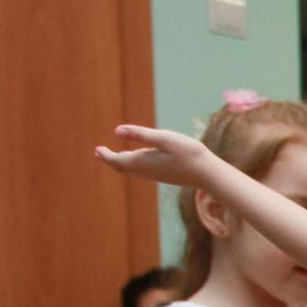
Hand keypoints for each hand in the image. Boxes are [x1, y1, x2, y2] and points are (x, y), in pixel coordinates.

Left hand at [95, 124, 218, 188]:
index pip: (118, 161)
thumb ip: (140, 135)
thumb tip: (116, 131)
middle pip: (123, 167)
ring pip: (133, 171)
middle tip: (99, 153)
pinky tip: (139, 160)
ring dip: (121, 163)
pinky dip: (134, 165)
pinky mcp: (166, 176)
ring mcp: (157, 175)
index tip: (97, 150)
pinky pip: (143, 172)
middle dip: (110, 160)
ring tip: (115, 157)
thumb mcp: (164, 138)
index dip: (106, 156)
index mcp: (143, 162)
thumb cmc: (189, 153)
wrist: (209, 174)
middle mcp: (147, 171)